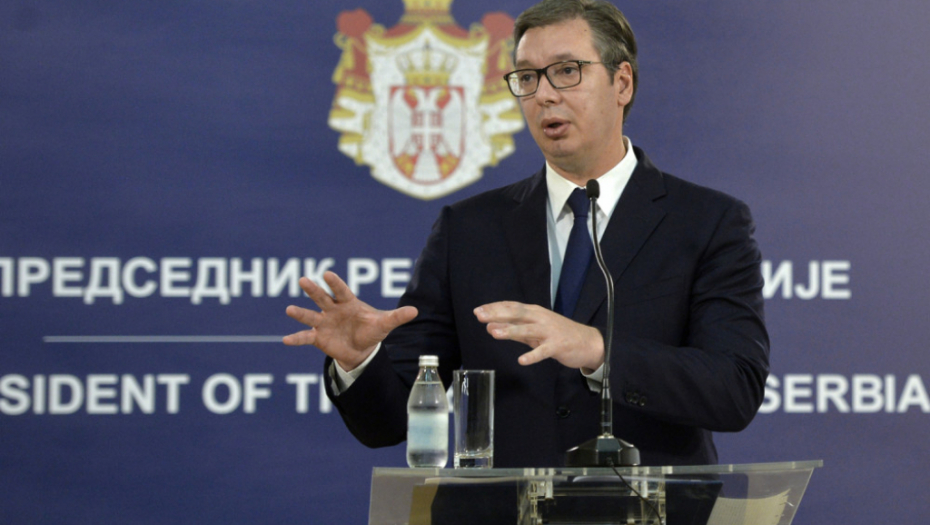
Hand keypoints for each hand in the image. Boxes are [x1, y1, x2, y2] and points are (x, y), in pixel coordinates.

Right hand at [284, 272, 417, 370]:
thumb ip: (397, 317)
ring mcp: (324, 322)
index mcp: (348, 303)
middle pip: (322, 298)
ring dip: (300, 313)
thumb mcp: (384, 324)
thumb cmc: (371, 330)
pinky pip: (306, 337)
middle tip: (304, 280)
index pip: (341, 291)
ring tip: (289, 310)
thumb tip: (415, 311)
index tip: (327, 274)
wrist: (361, 349)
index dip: (335, 283)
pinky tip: (285, 340)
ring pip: (310, 316)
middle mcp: (333, 310)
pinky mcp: (318, 337)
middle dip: (313, 290)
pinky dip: (296, 338)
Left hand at [474, 301, 603, 370]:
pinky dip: (533, 355)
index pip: (511, 307)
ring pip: (527, 330)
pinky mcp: (557, 346)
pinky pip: (543, 351)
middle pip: (516, 313)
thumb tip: (490, 326)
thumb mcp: (534, 330)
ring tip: (494, 333)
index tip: (478, 311)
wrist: (587, 342)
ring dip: (510, 330)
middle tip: (480, 316)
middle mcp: (540, 318)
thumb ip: (513, 329)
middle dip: (497, 314)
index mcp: (534, 312)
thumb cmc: (558, 335)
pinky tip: (522, 360)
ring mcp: (549, 331)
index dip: (494, 308)